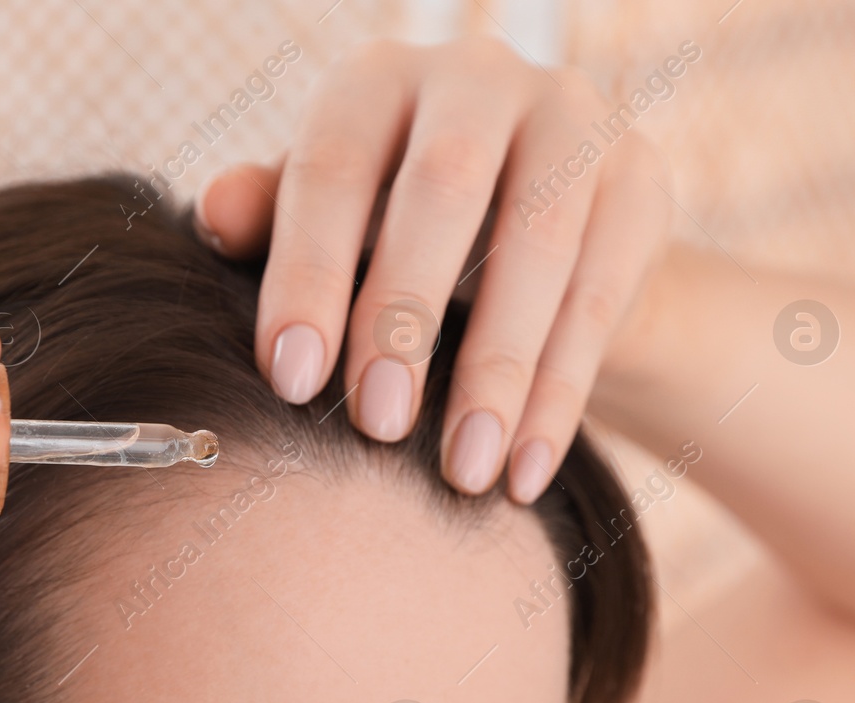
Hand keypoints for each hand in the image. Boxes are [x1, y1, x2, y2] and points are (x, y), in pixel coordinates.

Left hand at [195, 37, 671, 501]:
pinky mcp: (640, 181)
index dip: (307, 272)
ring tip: (463, 473)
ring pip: (540, 244)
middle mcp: (478, 77)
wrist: (537, 244)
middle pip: (443, 190)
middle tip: (378, 427)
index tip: (290, 379)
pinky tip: (522, 471)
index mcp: (377, 82)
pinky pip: (602, 295)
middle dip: (405, 318)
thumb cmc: (391, 238)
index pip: (332, 167)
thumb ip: (271, 220)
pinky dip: (559, 395)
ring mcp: (573, 118)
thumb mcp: (326, 229)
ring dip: (498, 371)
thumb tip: (213, 212)